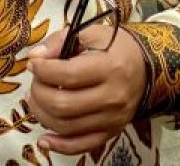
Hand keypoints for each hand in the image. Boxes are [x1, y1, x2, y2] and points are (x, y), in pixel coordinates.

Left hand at [26, 26, 146, 155]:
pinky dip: (59, 146)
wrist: (145, 68)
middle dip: (39, 93)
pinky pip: (81, 146)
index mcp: (110, 68)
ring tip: (36, 99)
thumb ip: (59, 42)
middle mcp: (113, 97)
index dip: (43, 70)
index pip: (67, 75)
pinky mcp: (111, 133)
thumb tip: (34, 57)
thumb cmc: (115, 48)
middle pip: (63, 104)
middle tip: (35, 82)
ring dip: (42, 115)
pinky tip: (44, 138)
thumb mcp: (90, 34)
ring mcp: (112, 119)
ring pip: (66, 127)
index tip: (34, 63)